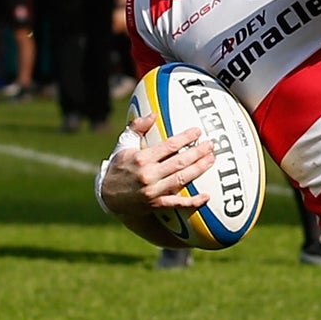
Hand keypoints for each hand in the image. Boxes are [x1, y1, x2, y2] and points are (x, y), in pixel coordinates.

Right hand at [94, 112, 212, 217]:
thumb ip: (137, 127)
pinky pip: (178, 203)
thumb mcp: (123, 144)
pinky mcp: (156, 204)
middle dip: (198, 153)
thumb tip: (153, 115)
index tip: (197, 131)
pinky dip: (193, 201)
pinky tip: (206, 196)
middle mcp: (148, 175)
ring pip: (181, 179)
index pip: (168, 146)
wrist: (108, 196)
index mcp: (141, 158)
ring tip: (211, 160)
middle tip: (211, 145)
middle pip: (179, 162)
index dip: (185, 138)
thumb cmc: (119, 166)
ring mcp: (153, 191)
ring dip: (199, 169)